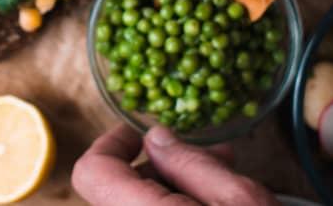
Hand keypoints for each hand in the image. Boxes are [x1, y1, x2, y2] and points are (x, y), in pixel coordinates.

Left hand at [72, 124, 277, 205]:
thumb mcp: (240, 201)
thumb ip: (192, 164)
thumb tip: (157, 138)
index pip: (92, 173)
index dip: (112, 144)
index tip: (140, 133)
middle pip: (116, 193)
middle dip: (158, 168)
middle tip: (206, 156)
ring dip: (169, 193)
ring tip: (222, 180)